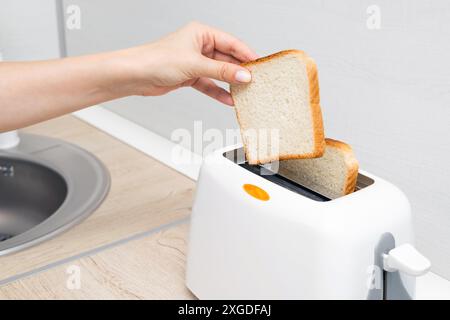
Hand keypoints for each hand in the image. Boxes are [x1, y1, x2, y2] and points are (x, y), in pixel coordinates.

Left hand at [115, 21, 257, 104]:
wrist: (135, 75)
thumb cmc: (157, 60)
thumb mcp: (195, 64)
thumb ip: (221, 72)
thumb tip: (243, 75)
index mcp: (201, 33)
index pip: (231, 43)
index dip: (246, 55)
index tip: (260, 66)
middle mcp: (199, 46)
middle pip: (226, 59)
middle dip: (239, 71)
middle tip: (255, 82)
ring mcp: (195, 62)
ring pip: (219, 73)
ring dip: (230, 83)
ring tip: (245, 92)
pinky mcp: (190, 76)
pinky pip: (209, 84)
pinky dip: (218, 92)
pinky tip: (229, 99)